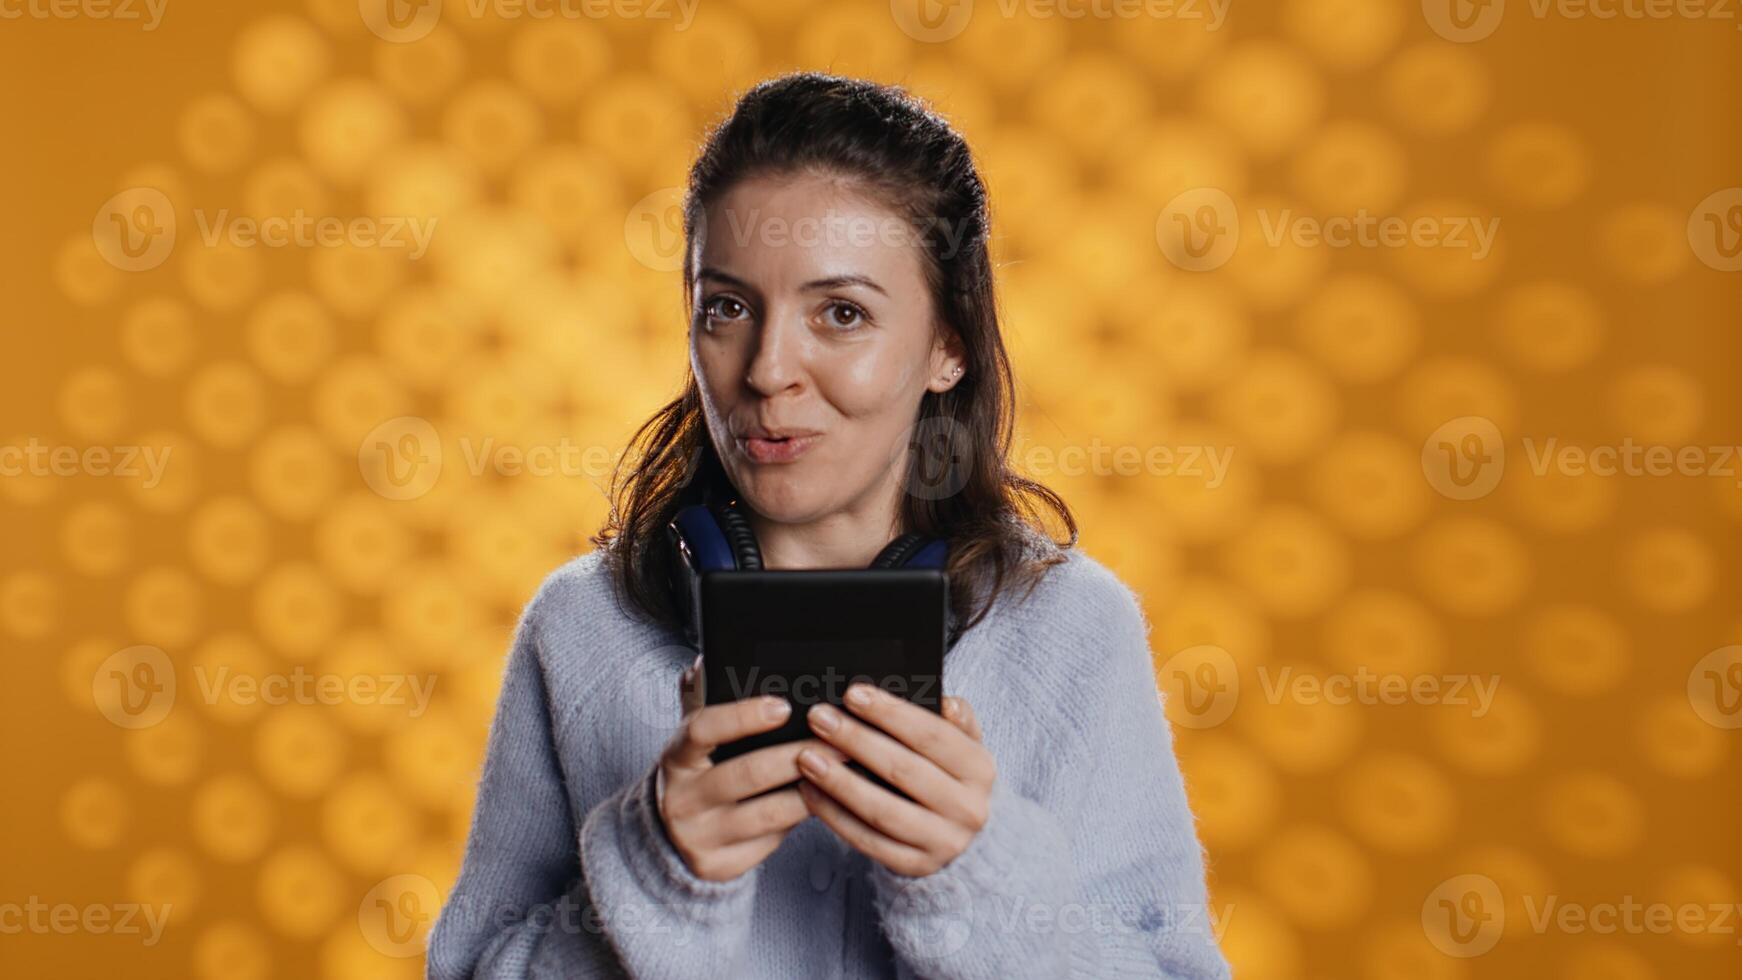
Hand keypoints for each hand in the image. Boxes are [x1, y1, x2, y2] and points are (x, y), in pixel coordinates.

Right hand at [655, 657, 847, 881]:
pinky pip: (772, 841)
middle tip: (840, 740)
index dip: (742, 717)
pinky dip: (803, 819)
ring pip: (768, 812)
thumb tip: (707, 661)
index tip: (783, 706)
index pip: (703, 729)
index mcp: (676, 757)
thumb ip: (702, 700)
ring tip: (847, 770)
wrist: (669, 839)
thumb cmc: (698, 774)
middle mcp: (681, 797)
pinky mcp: (720, 865)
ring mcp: (700, 836)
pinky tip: (830, 803)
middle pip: (747, 773)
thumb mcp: (694, 741)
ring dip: (813, 789)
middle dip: (798, 755)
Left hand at [796, 684, 995, 876]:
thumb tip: (944, 701)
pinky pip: (867, 840)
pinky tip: (811, 792)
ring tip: (806, 757)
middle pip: (902, 770)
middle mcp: (967, 808)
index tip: (852, 694)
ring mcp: (942, 842)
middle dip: (855, 740)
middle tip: (819, 719)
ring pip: (881, 810)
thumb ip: (956, 721)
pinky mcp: (915, 866)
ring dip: (839, 781)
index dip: (891, 713)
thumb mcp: (965, 747)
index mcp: (980, 769)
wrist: (967, 840)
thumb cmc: (951, 777)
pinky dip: (835, 815)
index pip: (932, 735)